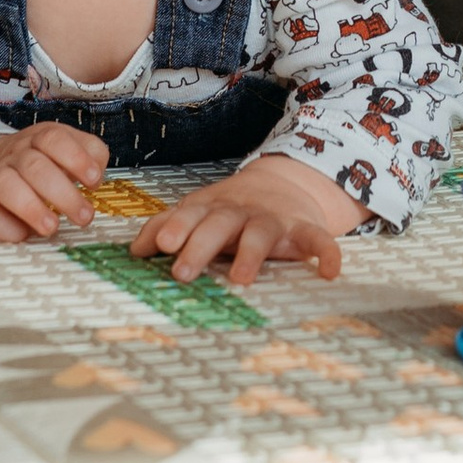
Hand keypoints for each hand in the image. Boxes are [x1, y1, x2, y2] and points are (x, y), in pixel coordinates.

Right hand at [0, 121, 107, 242]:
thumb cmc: (34, 164)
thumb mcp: (63, 149)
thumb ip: (88, 155)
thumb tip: (97, 175)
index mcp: (38, 138)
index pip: (54, 139)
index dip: (76, 158)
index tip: (94, 181)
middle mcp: (14, 155)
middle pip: (35, 167)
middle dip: (62, 193)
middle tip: (84, 216)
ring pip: (6, 186)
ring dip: (32, 209)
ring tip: (52, 227)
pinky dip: (6, 227)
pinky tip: (24, 234)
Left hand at [130, 151, 361, 288]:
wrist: (285, 183)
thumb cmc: (232, 209)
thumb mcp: (199, 211)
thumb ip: (166, 227)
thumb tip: (133, 250)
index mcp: (213, 208)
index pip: (191, 215)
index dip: (176, 227)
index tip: (161, 245)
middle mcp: (241, 212)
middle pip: (220, 224)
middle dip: (201, 245)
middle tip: (182, 271)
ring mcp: (274, 219)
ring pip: (262, 233)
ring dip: (252, 254)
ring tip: (241, 279)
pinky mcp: (304, 229)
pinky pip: (319, 240)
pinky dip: (327, 253)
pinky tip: (329, 272)